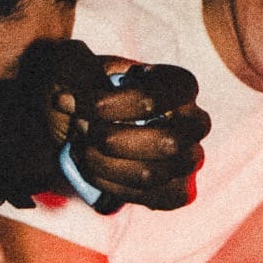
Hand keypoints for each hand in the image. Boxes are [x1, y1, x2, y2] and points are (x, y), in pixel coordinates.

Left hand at [46, 48, 210, 210]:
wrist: (83, 120)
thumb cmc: (87, 88)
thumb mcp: (75, 65)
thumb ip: (74, 72)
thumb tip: (68, 100)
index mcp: (177, 84)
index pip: (161, 98)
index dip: (118, 105)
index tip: (83, 103)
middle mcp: (194, 123)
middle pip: (168, 143)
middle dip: (110, 139)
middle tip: (80, 127)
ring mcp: (190, 159)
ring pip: (152, 175)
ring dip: (103, 162)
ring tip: (80, 146)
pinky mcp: (178, 190)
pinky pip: (150, 197)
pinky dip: (111, 185)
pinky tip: (91, 168)